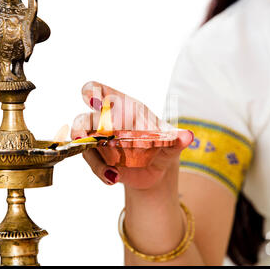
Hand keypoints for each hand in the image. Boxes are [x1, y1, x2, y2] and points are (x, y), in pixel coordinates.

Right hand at [71, 81, 192, 189]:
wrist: (156, 170)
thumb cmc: (162, 147)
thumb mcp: (171, 144)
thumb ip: (176, 140)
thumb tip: (187, 136)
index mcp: (125, 108)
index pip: (103, 92)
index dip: (93, 91)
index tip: (92, 99)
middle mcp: (107, 120)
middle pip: (85, 117)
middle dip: (82, 126)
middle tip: (87, 137)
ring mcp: (99, 139)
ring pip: (83, 142)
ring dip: (94, 158)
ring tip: (112, 172)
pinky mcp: (97, 157)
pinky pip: (91, 162)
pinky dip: (100, 171)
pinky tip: (113, 177)